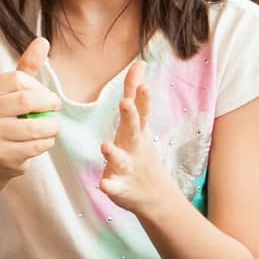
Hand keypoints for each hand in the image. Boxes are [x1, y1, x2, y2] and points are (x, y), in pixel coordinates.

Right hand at [0, 36, 59, 178]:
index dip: (38, 86)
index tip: (47, 95)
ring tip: (53, 126)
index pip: (16, 79)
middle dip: (49, 104)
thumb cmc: (9, 117)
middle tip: (56, 109)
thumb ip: (28, 66)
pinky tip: (46, 140)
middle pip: (25, 100)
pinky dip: (47, 143)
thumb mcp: (14, 91)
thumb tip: (43, 40)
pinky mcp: (0, 155)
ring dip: (52, 126)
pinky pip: (34, 146)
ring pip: (33, 126)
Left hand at [98, 63, 174, 215]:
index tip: (143, 80)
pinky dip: (109, 186)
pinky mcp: (120, 187)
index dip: (141, 96)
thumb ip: (135, 93)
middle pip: (132, 129)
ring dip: (113, 153)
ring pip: (120, 159)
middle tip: (126, 103)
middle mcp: (134, 146)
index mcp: (137, 130)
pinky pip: (114, 187)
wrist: (155, 195)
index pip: (141, 110)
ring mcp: (128, 167)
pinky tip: (103, 184)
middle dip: (130, 116)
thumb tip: (139, 62)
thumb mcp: (140, 122)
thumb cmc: (140, 150)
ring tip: (105, 146)